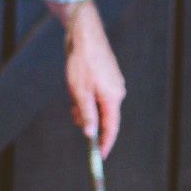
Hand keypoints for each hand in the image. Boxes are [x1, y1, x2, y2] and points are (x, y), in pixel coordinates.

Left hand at [61, 1, 124, 154]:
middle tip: (74, 116)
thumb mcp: (80, 92)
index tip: (101, 156)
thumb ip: (87, 114)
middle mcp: (117, 92)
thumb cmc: (83, 63)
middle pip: (104, 116)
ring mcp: (112, 84)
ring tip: (73, 100)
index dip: (106, 143)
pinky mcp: (105, 77)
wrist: (84, 35)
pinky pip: (97, 94)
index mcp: (113, 98)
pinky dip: (87, 98)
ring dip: (85, 108)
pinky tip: (77, 90)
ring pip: (98, 104)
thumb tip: (91, 134)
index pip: (111, 127)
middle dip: (89, 120)